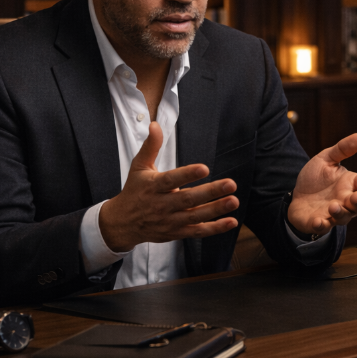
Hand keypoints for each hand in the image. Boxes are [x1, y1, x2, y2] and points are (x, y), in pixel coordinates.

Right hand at [99, 122, 238, 249]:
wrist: (123, 223)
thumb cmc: (135, 190)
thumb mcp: (139, 167)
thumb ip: (151, 146)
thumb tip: (155, 125)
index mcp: (153, 186)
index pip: (171, 180)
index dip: (187, 175)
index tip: (204, 168)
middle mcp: (162, 204)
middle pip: (188, 199)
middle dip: (210, 192)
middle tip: (231, 184)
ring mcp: (170, 220)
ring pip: (195, 216)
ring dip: (216, 209)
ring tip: (233, 200)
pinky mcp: (176, 232)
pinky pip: (197, 231)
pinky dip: (215, 228)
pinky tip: (231, 221)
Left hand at [288, 133, 356, 235]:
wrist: (296, 196)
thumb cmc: (316, 178)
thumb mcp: (326, 159)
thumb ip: (342, 149)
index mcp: (350, 184)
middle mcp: (346, 200)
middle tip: (356, 196)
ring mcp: (334, 214)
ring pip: (344, 217)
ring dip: (340, 213)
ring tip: (333, 206)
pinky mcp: (319, 223)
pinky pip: (323, 227)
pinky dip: (321, 225)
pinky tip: (318, 220)